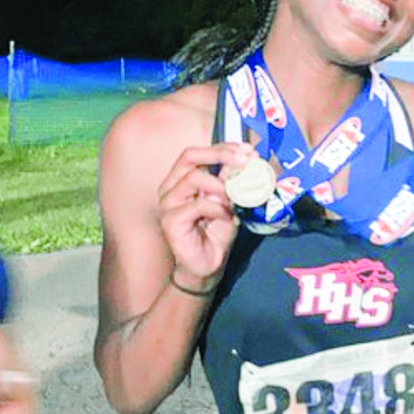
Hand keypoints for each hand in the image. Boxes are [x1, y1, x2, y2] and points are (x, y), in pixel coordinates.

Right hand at [157, 140, 255, 288]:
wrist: (207, 266)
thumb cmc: (215, 234)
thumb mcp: (228, 201)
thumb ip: (231, 181)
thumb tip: (246, 157)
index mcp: (180, 180)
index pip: (196, 153)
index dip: (221, 148)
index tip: (246, 149)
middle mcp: (170, 188)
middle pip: (190, 157)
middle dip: (220, 155)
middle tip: (243, 161)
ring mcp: (167, 204)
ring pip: (193, 178)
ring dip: (220, 186)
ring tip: (233, 199)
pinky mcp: (169, 221)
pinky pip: (196, 204)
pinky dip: (216, 207)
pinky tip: (225, 215)